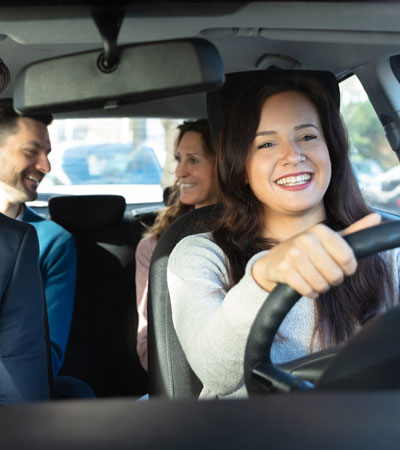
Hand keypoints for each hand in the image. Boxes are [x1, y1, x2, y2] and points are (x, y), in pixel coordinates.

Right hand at [252, 213, 380, 298]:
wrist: (274, 260)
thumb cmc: (307, 250)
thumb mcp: (329, 239)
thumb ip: (353, 231)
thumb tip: (376, 217)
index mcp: (320, 230)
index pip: (348, 259)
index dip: (348, 269)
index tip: (343, 268)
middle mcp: (305, 239)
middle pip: (335, 275)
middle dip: (333, 280)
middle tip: (325, 274)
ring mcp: (293, 254)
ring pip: (321, 284)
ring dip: (321, 287)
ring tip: (315, 279)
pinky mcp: (284, 270)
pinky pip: (306, 290)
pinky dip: (309, 292)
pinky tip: (305, 285)